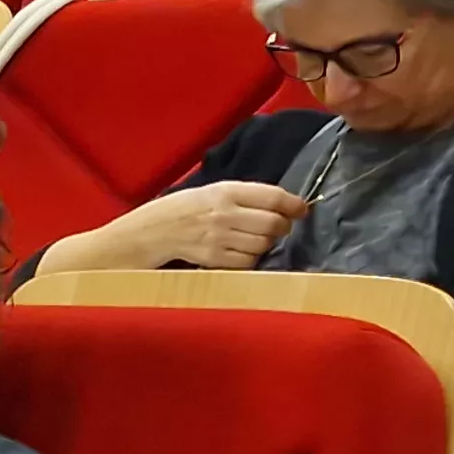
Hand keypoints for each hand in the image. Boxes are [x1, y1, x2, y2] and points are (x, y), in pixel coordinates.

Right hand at [128, 182, 308, 271]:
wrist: (151, 231)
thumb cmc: (184, 209)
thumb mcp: (212, 191)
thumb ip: (245, 196)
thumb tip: (282, 205)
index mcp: (227, 191)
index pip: (273, 197)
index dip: (294, 205)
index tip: (302, 209)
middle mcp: (225, 213)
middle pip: (273, 223)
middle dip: (282, 227)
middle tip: (277, 227)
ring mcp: (219, 238)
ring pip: (263, 244)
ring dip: (266, 243)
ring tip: (255, 239)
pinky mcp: (213, 258)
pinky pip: (247, 262)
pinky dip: (251, 259)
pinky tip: (241, 252)